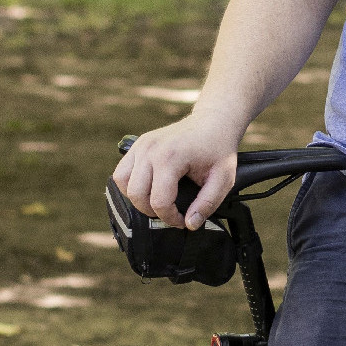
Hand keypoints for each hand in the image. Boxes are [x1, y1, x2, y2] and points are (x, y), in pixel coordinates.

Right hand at [112, 115, 241, 229]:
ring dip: (137, 198)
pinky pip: (121, 171)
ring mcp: (141, 145)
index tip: (182, 220)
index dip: (170, 218)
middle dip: (152, 211)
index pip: (159, 201)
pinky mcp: (137, 145)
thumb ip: (207, 204)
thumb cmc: (218, 148)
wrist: (213, 122)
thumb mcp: (223, 179)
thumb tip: (190, 223)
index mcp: (171, 157)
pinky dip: (129, 184)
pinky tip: (148, 188)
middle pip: (136, 194)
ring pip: (122, 182)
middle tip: (170, 212)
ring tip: (157, 201)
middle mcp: (151, 149)